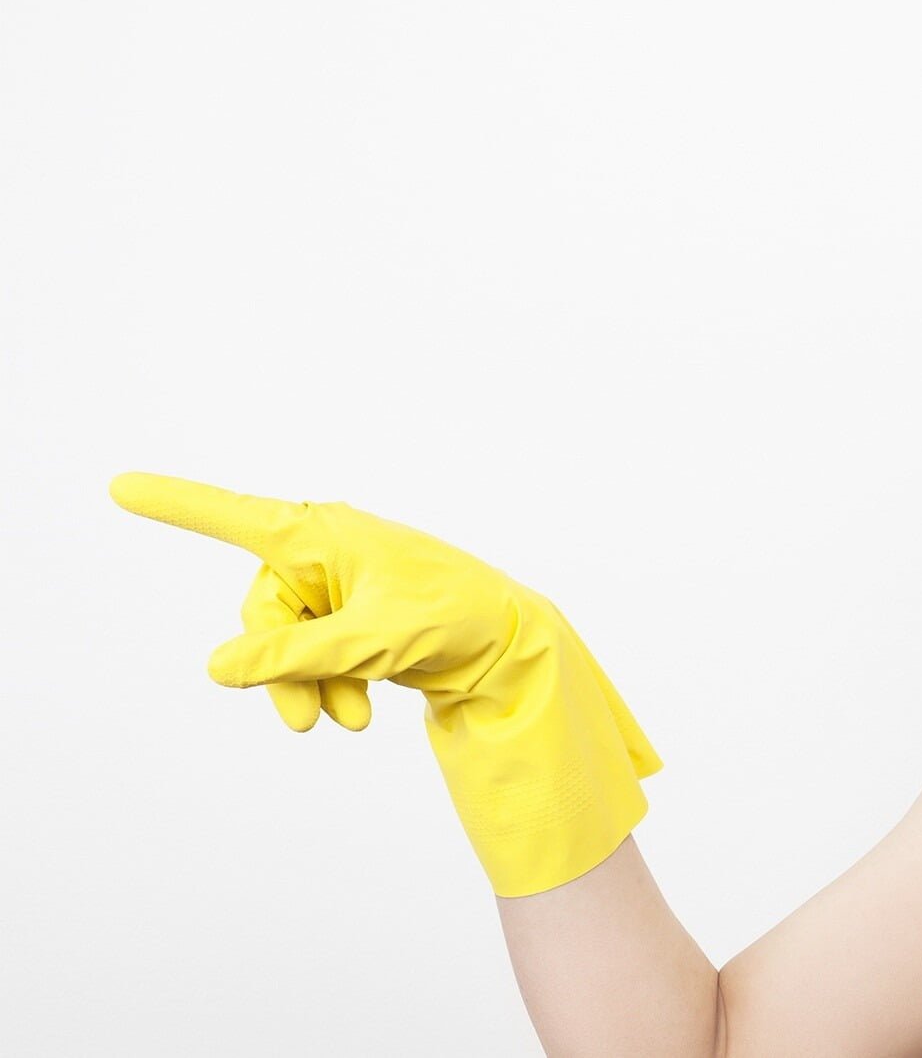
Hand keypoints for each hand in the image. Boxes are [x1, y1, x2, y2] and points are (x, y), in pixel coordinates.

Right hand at [110, 471, 662, 896]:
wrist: (514, 644)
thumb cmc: (455, 618)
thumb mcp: (373, 642)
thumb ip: (295, 655)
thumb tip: (219, 668)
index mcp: (325, 534)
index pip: (234, 517)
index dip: (176, 504)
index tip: (120, 485)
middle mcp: (325, 550)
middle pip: (261, 613)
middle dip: (279, 671)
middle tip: (305, 722)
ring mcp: (339, 584)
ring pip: (285, 643)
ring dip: (308, 686)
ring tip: (350, 723)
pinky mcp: (353, 615)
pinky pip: (314, 653)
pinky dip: (331, 684)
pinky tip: (362, 713)